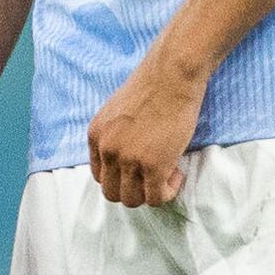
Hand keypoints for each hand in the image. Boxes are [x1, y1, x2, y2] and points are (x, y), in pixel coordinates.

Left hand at [85, 51, 204, 208]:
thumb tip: (128, 156)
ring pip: (132, 200)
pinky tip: (177, 173)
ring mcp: (128, 159)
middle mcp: (107, 150)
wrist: (172, 75)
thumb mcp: (118, 112)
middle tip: (155, 176)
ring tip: (168, 173)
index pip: (100, 176)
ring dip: (151, 193)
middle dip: (134, 190)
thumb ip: (116, 135)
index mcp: (96, 136)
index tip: (141, 169)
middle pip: (112, 193)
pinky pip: (156, 198)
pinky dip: (168, 192)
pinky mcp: (153, 165)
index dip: (122, 178)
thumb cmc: (154, 87)